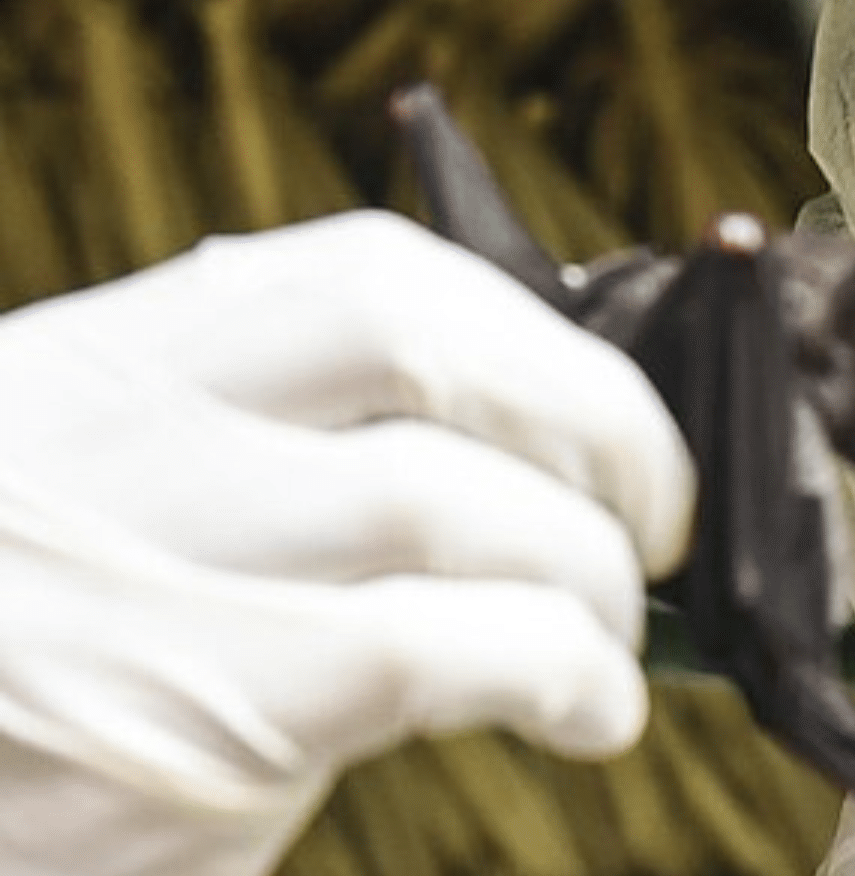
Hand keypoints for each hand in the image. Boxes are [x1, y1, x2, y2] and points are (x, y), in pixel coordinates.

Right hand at [0, 211, 693, 875]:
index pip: (368, 274)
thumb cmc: (37, 672)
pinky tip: (589, 707)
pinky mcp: (177, 722)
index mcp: (99, 363)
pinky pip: (426, 649)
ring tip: (610, 637)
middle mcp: (98, 429)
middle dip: (595, 420)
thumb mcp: (106, 510)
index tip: (610, 421)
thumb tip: (526, 460)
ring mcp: (125, 569)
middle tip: (652, 521)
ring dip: (585, 567)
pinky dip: (557, 667)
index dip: (538, 339)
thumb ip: (267, 458)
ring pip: (434, 493)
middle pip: (415, 337)